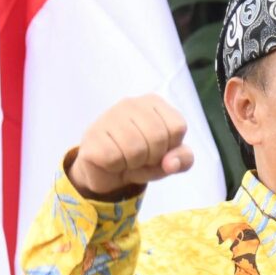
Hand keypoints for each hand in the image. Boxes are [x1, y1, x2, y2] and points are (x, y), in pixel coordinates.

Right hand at [69, 95, 194, 199]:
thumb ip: (183, 159)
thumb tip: (170, 163)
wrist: (107, 171)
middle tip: (141, 158)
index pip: (177, 127)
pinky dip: (116, 166)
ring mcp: (109, 116)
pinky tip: (112, 161)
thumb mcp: (169, 160)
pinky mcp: (92, 135)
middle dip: (152, 157)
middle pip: (157, 137)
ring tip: (127, 159)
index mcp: (154, 102)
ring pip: (135, 149)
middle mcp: (131, 103)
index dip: (171, 147)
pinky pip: (113, 157)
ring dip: (134, 164)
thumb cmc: (142, 159)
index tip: (158, 149)